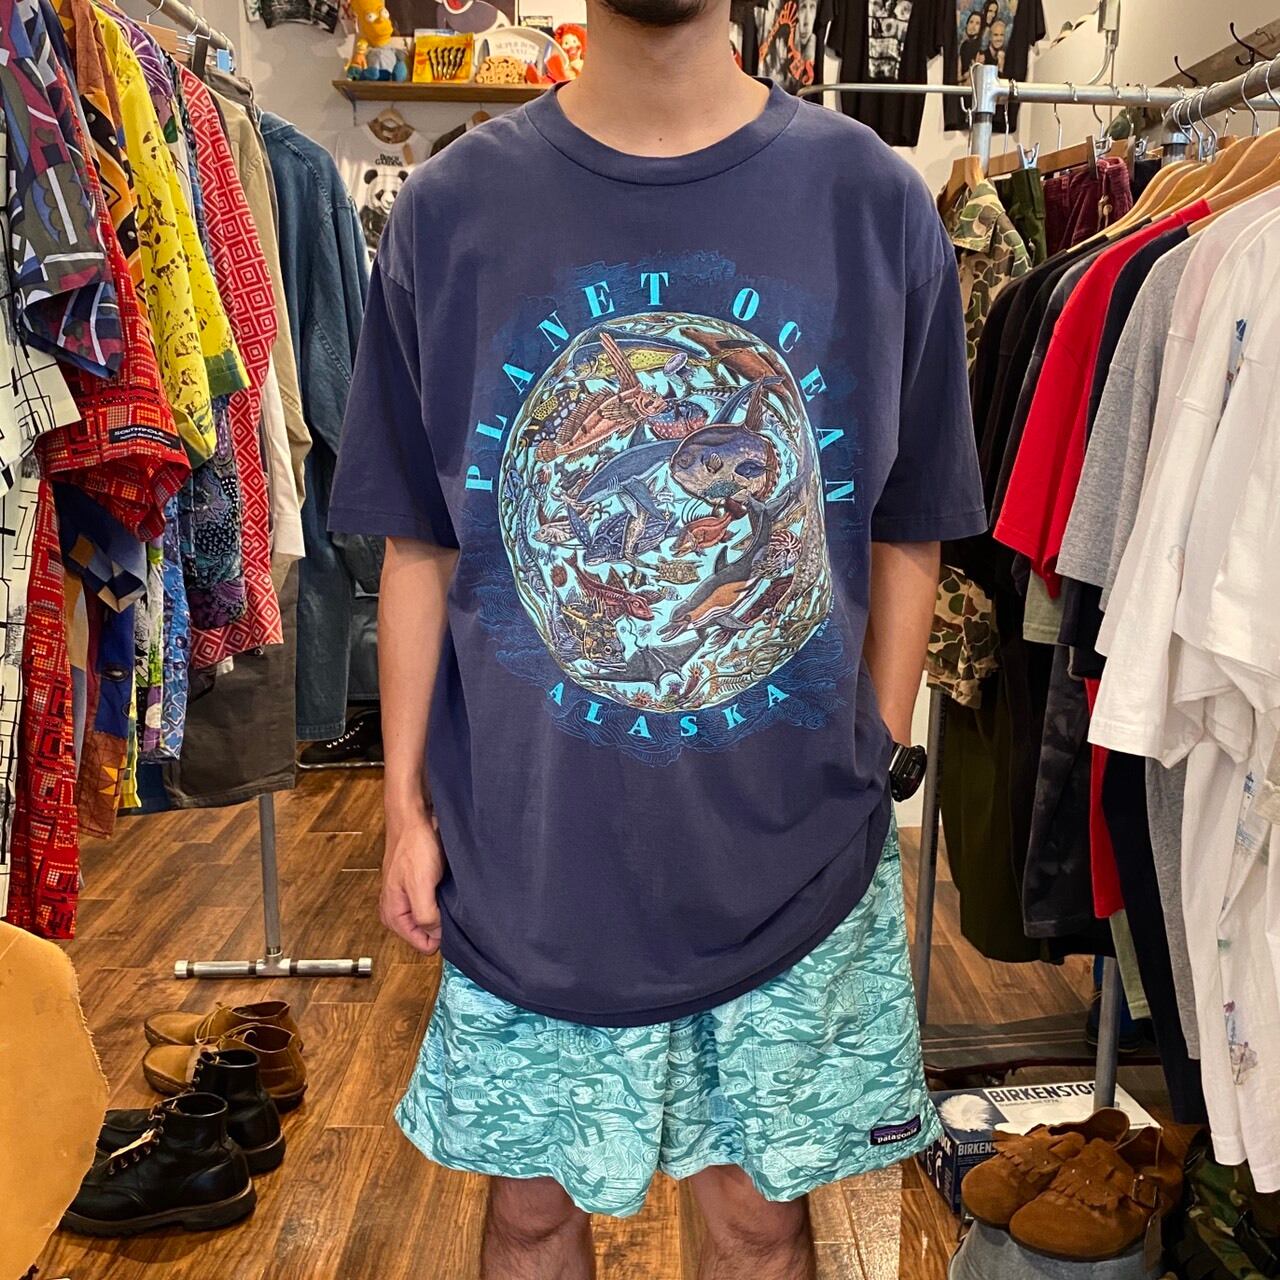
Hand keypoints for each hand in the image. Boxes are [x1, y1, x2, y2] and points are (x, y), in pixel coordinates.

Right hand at [380, 804, 445, 954]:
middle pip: (428, 933)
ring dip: (445, 908)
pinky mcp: (421, 886)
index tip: (449, 918)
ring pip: (434, 917)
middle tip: (450, 902)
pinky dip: (445, 896)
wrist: (415, 817)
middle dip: (442, 922)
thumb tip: (436, 935)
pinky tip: (449, 885)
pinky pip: (437, 902)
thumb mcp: (420, 885)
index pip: (423, 945)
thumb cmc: (414, 845)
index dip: (440, 934)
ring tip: (449, 890)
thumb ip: (425, 915)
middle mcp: (400, 909)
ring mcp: (410, 898)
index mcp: (393, 915)